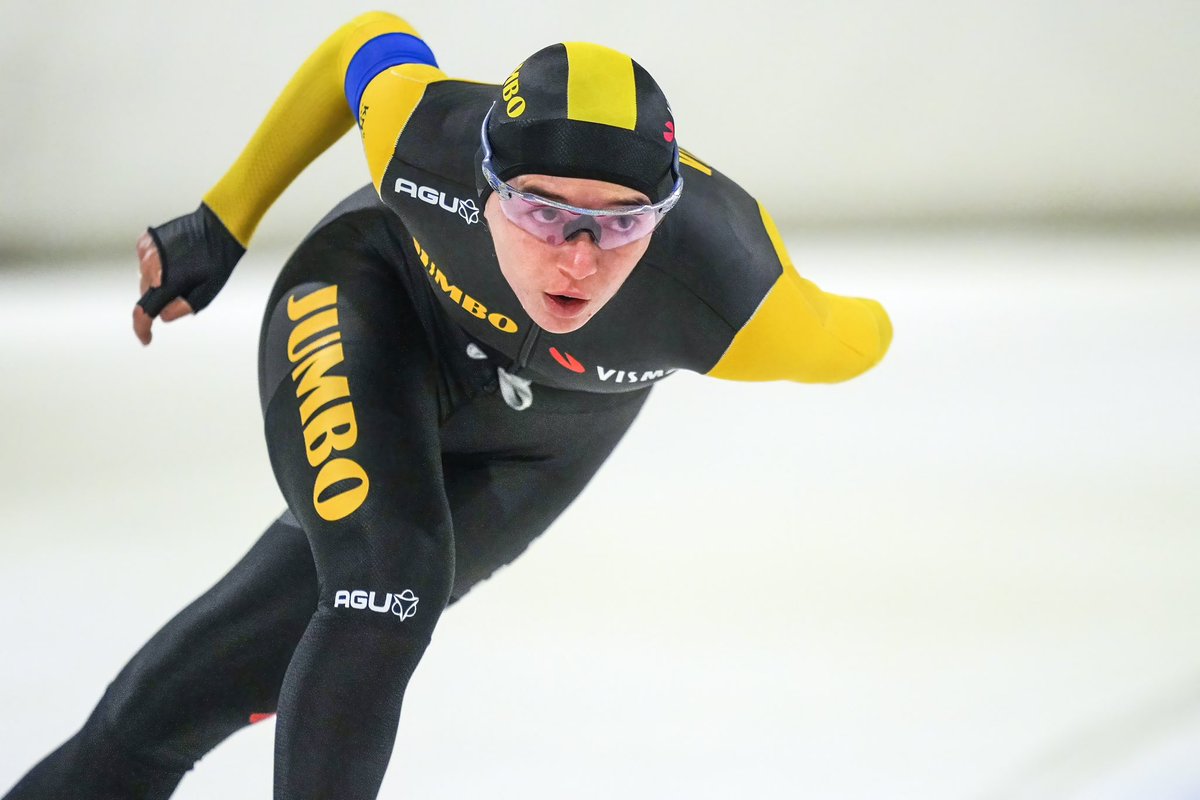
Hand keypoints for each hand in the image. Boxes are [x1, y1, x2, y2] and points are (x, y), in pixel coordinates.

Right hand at [132, 203, 245, 345]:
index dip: (143, 329)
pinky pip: (146, 260)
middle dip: (161, 297)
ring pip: (146, 277)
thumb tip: (165, 315)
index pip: (145, 312)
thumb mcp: (208, 291)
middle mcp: (151, 267)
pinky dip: (156, 264)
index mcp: (166, 283)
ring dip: (159, 280)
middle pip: (147, 294)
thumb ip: (184, 307)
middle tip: (186, 288)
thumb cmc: (218, 258)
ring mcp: (146, 251)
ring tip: (185, 268)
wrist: (218, 225)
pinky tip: (174, 258)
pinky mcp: (146, 240)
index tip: (146, 338)